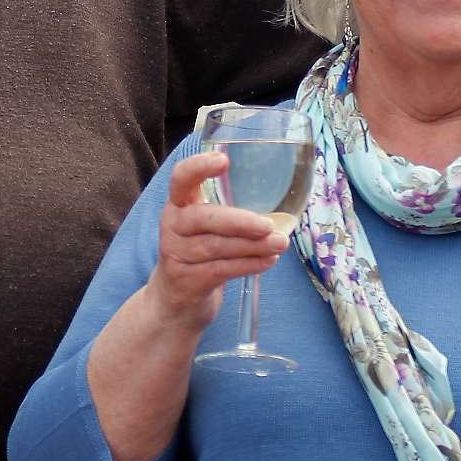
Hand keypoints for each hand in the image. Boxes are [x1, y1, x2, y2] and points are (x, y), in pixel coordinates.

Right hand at [149, 152, 289, 330]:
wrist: (176, 299)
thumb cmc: (201, 251)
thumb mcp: (207, 226)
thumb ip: (232, 212)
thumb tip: (287, 204)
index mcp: (179, 203)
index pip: (181, 178)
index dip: (198, 167)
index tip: (224, 161)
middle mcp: (173, 225)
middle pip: (202, 218)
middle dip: (239, 221)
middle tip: (269, 225)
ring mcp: (176, 254)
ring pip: (216, 247)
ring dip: (252, 246)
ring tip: (280, 243)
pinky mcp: (187, 281)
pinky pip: (221, 270)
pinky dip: (248, 265)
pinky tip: (268, 261)